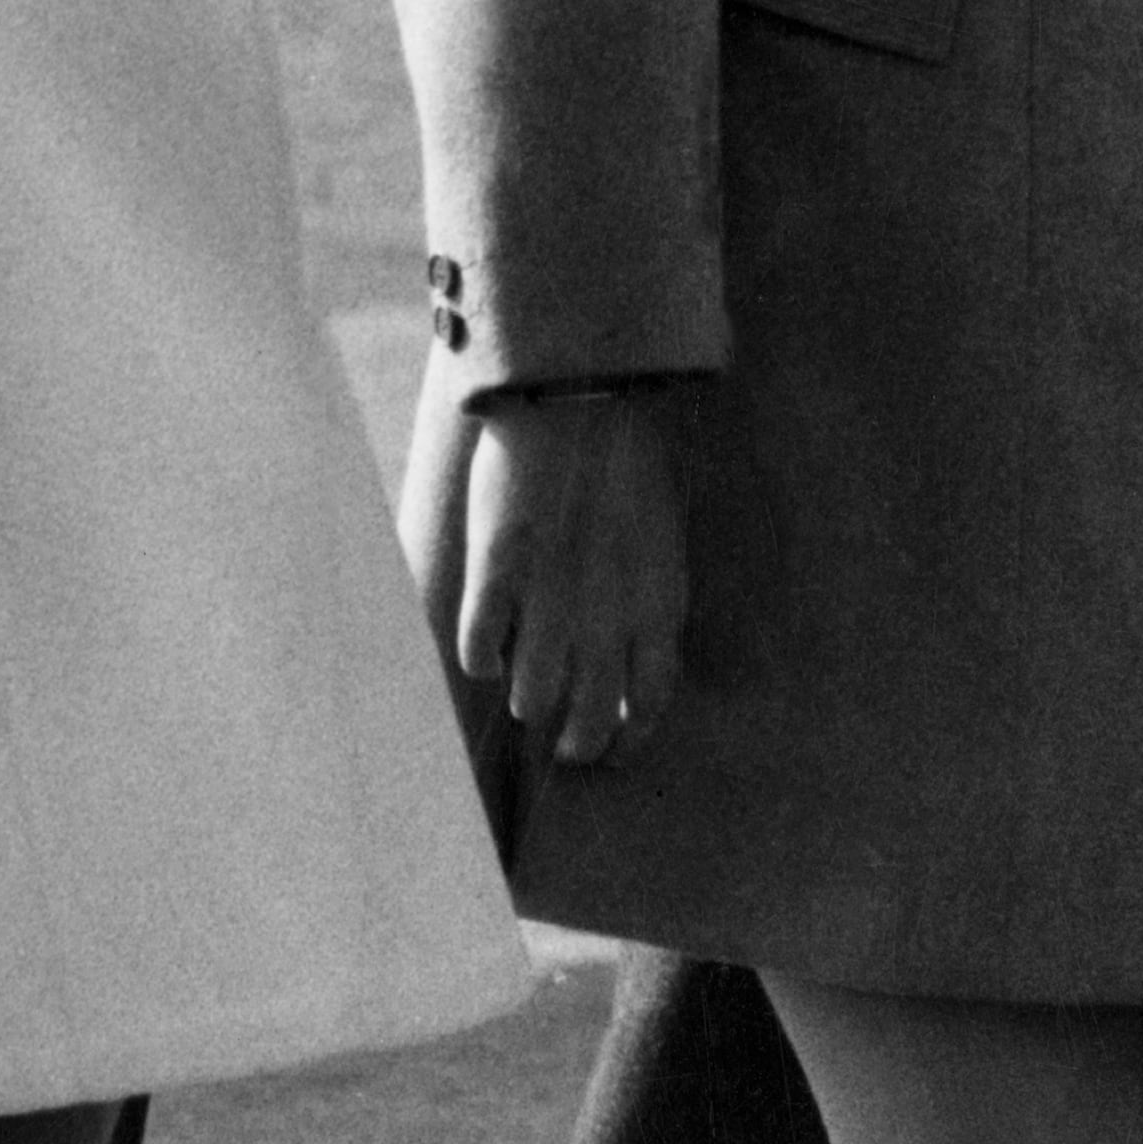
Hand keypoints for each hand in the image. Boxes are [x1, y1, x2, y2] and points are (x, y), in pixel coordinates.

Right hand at [423, 381, 689, 767]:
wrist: (583, 398)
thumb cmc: (630, 459)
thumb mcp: (660, 539)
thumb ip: (646, 600)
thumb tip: (627, 651)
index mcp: (657, 607)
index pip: (648, 704)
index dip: (628, 737)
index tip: (614, 745)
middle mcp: (607, 618)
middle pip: (588, 717)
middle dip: (576, 740)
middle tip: (563, 740)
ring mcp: (550, 599)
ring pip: (532, 695)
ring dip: (527, 700)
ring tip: (521, 692)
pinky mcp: (499, 573)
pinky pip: (481, 646)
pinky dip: (482, 659)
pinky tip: (484, 654)